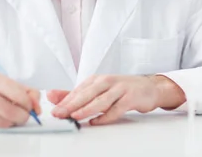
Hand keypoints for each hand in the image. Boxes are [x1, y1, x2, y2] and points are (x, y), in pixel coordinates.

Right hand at [0, 70, 40, 127]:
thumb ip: (22, 90)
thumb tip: (37, 106)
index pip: (19, 95)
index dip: (29, 104)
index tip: (30, 106)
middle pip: (13, 112)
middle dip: (23, 116)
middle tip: (23, 115)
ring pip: (4, 123)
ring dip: (11, 122)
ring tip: (9, 115)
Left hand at [49, 75, 182, 124]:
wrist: (148, 87)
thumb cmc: (121, 89)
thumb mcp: (97, 90)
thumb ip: (75, 95)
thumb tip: (53, 96)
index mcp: (96, 79)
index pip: (78, 90)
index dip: (65, 100)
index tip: (54, 109)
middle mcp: (107, 81)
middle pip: (86, 93)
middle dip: (71, 104)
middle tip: (58, 113)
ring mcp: (119, 89)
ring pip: (100, 100)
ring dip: (86, 108)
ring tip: (74, 116)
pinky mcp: (130, 98)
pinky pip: (116, 108)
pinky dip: (105, 116)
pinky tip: (96, 121)